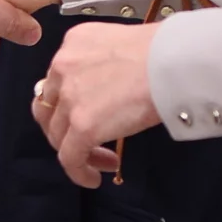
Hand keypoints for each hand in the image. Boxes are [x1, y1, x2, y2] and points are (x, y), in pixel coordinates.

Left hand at [35, 21, 164, 187]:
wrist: (172, 60)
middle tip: (86, 142)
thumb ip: (104, 65)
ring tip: (103, 160)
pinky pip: (70, 158)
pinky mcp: (82, 125)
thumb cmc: (164, 52)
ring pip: (57, 135)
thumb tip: (110, 89)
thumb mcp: (121, 45)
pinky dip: (79, 172)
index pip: (57, 80)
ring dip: (77, 151)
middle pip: (48, 108)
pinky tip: (94, 178)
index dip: (68, 103)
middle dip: (64, 129)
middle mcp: (63, 67)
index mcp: (73, 44)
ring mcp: (70, 98)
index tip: (88, 114)